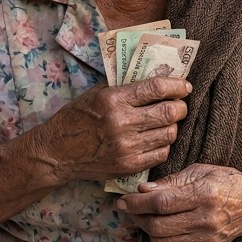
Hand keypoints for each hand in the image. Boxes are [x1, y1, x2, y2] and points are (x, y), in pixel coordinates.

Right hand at [35, 77, 189, 183]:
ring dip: (172, 126)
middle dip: (180, 107)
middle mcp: (122, 123)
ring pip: (169, 134)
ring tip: (165, 122)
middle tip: (179, 105)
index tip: (185, 86)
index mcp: (113, 100)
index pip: (157, 88)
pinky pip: (161, 154)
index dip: (177, 86)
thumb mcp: (96, 93)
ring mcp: (126, 147)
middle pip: (170, 112)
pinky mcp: (129, 166)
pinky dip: (163, 145)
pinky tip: (155, 139)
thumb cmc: (77, 118)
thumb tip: (158, 76)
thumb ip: (125, 86)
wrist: (57, 153)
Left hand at [117, 163, 241, 241]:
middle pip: (158, 226)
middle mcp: (207, 220)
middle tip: (134, 209)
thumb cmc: (225, 182)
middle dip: (139, 218)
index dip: (137, 203)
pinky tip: (167, 228)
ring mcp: (208, 239)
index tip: (124, 201)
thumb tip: (142, 191)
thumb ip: (170, 182)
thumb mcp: (199, 172)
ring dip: (149, 230)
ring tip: (150, 218)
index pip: (161, 203)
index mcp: (205, 194)